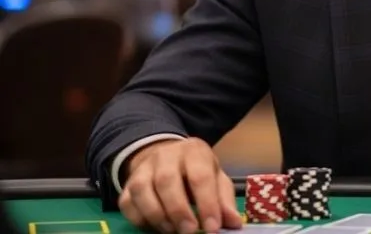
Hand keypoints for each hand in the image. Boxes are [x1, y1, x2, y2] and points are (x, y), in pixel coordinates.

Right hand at [119, 137, 241, 233]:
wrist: (168, 157)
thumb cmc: (197, 170)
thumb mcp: (216, 178)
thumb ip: (224, 200)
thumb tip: (234, 223)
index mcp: (194, 151)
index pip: (200, 176)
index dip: (207, 204)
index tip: (212, 228)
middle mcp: (166, 156)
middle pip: (167, 181)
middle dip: (179, 211)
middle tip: (189, 232)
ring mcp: (144, 169)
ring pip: (143, 190)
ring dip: (158, 216)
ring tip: (173, 231)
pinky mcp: (128, 185)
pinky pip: (128, 203)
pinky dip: (140, 219)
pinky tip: (156, 226)